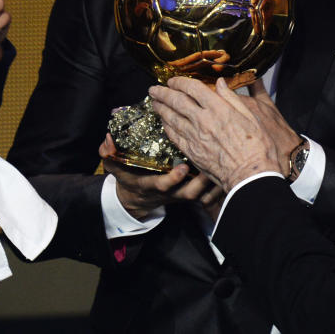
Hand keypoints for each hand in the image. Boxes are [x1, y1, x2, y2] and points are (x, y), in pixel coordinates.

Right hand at [99, 134, 222, 218]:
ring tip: (222, 165)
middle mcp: (170, 192)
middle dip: (200, 182)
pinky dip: (218, 187)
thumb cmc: (128, 176)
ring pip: (202, 196)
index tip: (182, 166)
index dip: (173, 179)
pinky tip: (226, 170)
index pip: (162, 185)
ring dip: (213, 184)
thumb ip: (108, 153)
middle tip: (211, 166)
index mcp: (151, 184)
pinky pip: (209, 197)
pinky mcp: (192, 193)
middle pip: (189, 193)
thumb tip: (107, 138)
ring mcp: (182, 194)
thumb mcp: (115, 165)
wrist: (138, 197)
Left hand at [149, 78, 293, 190]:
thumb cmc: (257, 146)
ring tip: (153, 102)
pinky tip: (163, 122)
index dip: (180, 82)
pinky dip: (166, 126)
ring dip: (160, 108)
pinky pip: (174, 136)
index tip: (173, 80)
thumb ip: (232, 99)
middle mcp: (203, 120)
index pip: (193, 88)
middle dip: (163, 93)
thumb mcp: (250, 117)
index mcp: (219, 108)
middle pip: (177, 101)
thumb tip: (220, 83)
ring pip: (171, 118)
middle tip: (153, 89)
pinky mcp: (191, 152)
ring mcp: (195, 136)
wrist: (250, 175)